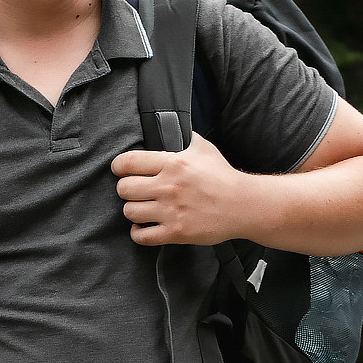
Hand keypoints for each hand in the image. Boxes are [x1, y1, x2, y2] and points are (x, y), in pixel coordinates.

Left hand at [110, 131, 245, 245]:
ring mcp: (171, 211)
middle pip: (124, 188)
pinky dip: (138, 232)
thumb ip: (183, 137)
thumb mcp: (203, 148)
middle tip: (134, 190)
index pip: (129, 162)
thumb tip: (168, 127)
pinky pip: (142, 236)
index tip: (121, 170)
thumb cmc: (223, 176)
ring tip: (141, 208)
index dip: (119, 166)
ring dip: (133, 210)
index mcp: (173, 163)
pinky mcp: (176, 232)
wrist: (243, 205)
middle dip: (126, 189)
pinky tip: (144, 226)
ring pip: (130, 212)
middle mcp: (168, 187)